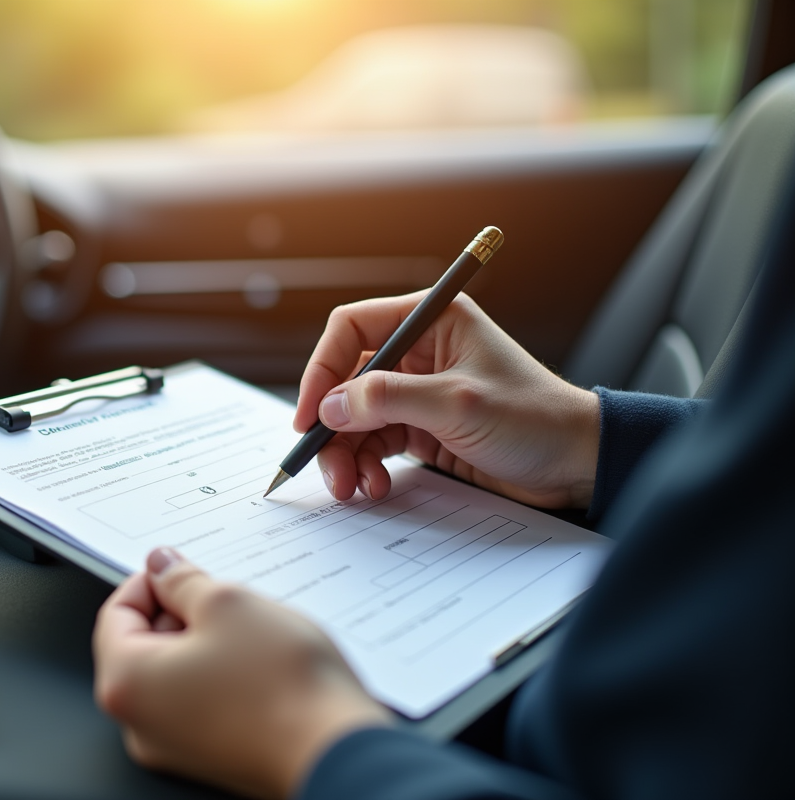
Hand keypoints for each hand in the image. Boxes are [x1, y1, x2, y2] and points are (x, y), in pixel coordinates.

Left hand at [93, 548, 392, 798]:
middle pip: (143, 645)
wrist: (338, 752)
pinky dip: (223, 673)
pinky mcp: (212, 755)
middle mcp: (140, 724)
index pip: (115, 613)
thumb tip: (163, 567)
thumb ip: (183, 580)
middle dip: (181, 612)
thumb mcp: (227, 603)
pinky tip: (262, 663)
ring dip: (207, 641)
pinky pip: (202, 700)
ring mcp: (176, 746)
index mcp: (127, 684)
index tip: (180, 568)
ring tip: (252, 631)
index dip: (150, 581)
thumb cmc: (283, 686)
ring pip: (177, 672)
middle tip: (225, 598)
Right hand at [294, 292, 598, 508]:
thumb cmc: (534, 418)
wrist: (576, 464)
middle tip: (326, 465)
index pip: (352, 330)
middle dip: (332, 425)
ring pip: (356, 417)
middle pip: (347, 380)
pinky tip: (375, 485)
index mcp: (431, 320)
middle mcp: (420, 351)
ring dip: (347, 453)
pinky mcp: (423, 427)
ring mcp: (419, 391)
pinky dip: (367, 465)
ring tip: (352, 486)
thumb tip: (329, 407)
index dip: (323, 368)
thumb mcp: (457, 404)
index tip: (311, 413)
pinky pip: (376, 442)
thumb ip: (388, 400)